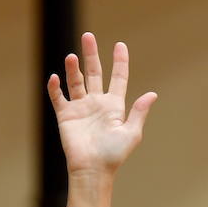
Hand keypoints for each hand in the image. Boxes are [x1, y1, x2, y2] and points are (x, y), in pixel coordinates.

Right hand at [47, 33, 157, 175]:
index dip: (120, 62)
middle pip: (94, 73)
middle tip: (88, 36)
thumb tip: (152, 94)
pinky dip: (55, 87)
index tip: (120, 45)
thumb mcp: (131, 133)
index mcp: (114, 106)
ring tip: (72, 56)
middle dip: (91, 55)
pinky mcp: (65, 116)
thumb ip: (138, 112)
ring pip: (76, 82)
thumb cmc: (114, 155)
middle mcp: (97, 104)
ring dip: (73, 69)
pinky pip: (59, 98)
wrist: (93, 170)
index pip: (118, 78)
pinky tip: (55, 77)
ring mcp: (81, 109)